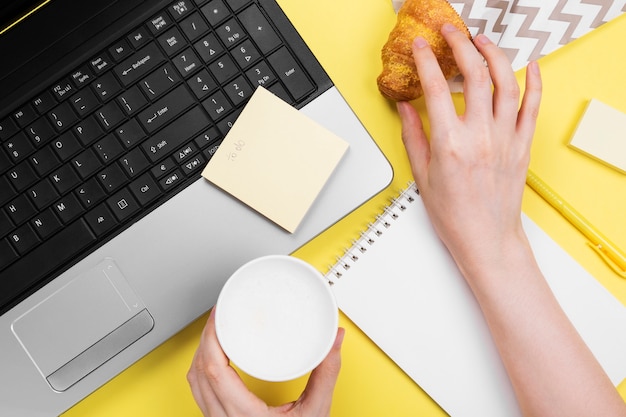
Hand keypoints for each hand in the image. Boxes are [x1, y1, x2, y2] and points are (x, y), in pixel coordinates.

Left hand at [187, 308, 344, 416]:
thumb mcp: (316, 413)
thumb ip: (326, 373)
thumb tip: (333, 341)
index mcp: (243, 415)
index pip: (212, 369)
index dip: (211, 337)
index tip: (219, 315)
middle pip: (198, 370)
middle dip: (206, 337)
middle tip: (220, 314)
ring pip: (194, 382)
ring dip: (201, 352)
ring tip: (217, 330)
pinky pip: (200, 391)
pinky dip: (203, 368)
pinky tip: (215, 357)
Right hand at [397, 24, 541, 279]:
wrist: (486, 238)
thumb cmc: (454, 215)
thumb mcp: (422, 175)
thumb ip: (413, 136)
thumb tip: (406, 107)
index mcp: (450, 144)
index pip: (437, 89)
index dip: (426, 61)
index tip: (420, 47)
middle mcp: (481, 136)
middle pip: (474, 76)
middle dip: (460, 46)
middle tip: (450, 33)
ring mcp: (506, 139)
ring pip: (505, 83)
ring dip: (493, 55)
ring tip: (481, 41)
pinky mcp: (522, 145)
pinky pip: (532, 106)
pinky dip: (534, 81)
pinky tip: (530, 65)